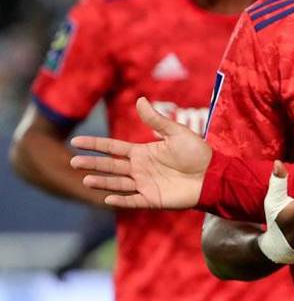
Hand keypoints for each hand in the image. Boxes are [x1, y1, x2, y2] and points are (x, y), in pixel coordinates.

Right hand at [70, 97, 211, 208]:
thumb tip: (140, 100)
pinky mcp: (153, 199)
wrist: (213, 174)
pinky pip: (133, 200)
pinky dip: (120, 201)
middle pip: (110, 166)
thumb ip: (156, 121)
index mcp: (143, 152)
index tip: (76, 141)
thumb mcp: (176, 133)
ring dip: (102, 182)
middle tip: (73, 162)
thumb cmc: (197, 153)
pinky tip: (107, 198)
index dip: (95, 145)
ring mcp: (145, 184)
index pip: (113, 148)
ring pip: (117, 183)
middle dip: (92, 164)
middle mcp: (140, 169)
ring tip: (86, 179)